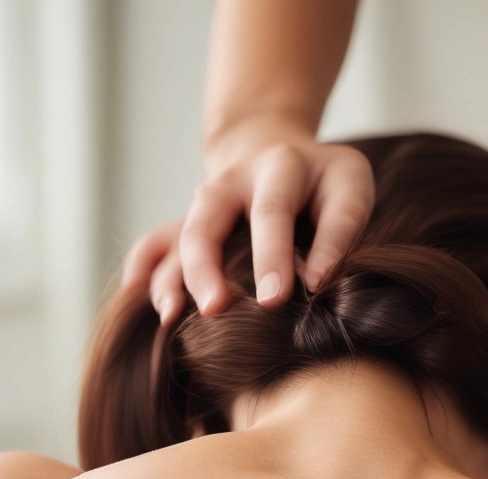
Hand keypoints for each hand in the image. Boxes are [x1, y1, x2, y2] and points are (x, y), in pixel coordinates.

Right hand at [121, 118, 374, 323]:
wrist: (275, 153)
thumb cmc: (324, 185)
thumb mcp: (349, 188)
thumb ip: (339, 232)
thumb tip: (317, 284)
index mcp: (279, 168)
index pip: (272, 213)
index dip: (272, 257)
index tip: (274, 300)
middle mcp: (231, 185)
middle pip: (207, 223)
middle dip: (208, 268)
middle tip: (216, 309)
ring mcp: (203, 207)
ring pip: (178, 240)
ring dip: (172, 279)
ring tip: (171, 317)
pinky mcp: (186, 228)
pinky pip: (154, 247)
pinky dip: (143, 273)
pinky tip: (138, 303)